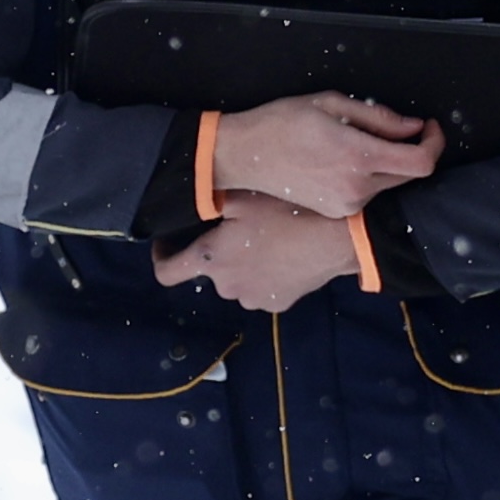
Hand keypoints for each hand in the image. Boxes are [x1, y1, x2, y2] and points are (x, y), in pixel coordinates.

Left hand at [157, 194, 366, 313]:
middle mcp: (227, 286)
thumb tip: (194, 200)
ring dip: (241, 264)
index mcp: (212, 259)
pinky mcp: (277, 303)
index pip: (166, 273)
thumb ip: (211, 202)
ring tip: (264, 239)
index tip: (168, 242)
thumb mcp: (244, 197)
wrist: (338, 239)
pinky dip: (263, 274)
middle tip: (236, 227)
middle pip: (208, 270)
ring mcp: (253, 299)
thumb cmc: (289, 212)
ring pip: (235, 279)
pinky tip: (282, 254)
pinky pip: (259, 288)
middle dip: (216, 251)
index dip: (161, 256)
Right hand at [212, 93, 439, 216]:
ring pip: (389, 184)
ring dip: (387, 163)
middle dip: (411, 150)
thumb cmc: (282, 124)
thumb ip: (379, 117)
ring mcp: (347, 205)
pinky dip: (369, 176)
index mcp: (358, 157)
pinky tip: (343, 161)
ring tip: (355, 142)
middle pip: (409, 175)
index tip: (428, 127)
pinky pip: (368, 194)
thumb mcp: (332, 104)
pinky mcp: (338, 212)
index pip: (421, 162)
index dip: (434, 143)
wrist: (246, 156)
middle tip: (399, 128)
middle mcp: (358, 188)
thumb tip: (413, 127)